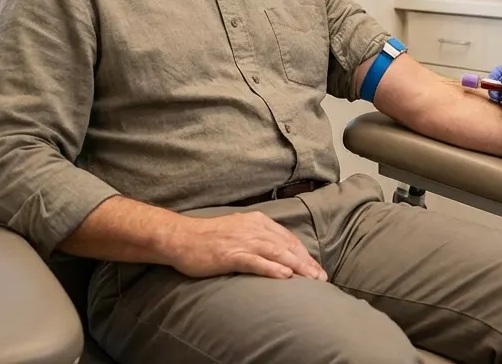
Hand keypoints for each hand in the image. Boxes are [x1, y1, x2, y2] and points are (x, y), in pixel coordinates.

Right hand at [169, 211, 327, 280]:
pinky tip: (286, 276)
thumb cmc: (207, 237)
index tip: (316, 267)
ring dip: (297, 266)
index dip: (304, 253)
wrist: (180, 238)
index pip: (287, 238)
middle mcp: (254, 229)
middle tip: (321, 277)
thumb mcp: (237, 230)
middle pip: (286, 246)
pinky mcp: (231, 254)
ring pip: (277, 253)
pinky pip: (256, 261)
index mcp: (257, 221)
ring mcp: (242, 241)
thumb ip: (256, 236)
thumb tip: (275, 250)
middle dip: (306, 262)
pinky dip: (272, 268)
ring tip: (311, 278)